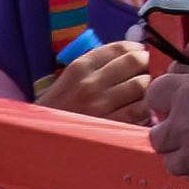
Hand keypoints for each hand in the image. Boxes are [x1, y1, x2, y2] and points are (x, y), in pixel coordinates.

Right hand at [36, 38, 157, 121]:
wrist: (40, 140)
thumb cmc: (56, 109)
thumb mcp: (68, 80)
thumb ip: (94, 66)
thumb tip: (128, 54)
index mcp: (79, 68)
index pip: (118, 48)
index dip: (134, 48)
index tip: (138, 51)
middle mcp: (90, 83)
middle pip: (134, 62)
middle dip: (144, 63)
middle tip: (145, 68)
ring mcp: (101, 104)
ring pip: (141, 84)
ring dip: (147, 84)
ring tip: (143, 89)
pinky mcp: (110, 124)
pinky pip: (140, 108)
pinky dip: (146, 105)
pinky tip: (142, 107)